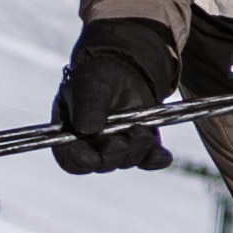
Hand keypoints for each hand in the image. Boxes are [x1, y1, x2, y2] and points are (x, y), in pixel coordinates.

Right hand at [53, 18, 178, 173]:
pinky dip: (156, 158)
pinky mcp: (139, 145)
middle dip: (116, 152)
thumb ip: (87, 106)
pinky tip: (163, 156)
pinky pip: (149, 159)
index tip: (94, 158)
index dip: (82, 162)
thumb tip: (88, 130)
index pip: (72, 160)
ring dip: (137, 148)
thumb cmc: (98, 76)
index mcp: (70, 134)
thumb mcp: (90, 85)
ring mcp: (117, 147)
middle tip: (125, 136)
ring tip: (140, 127)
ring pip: (128, 160)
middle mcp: (92, 146)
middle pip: (103, 164)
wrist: (124, 68)